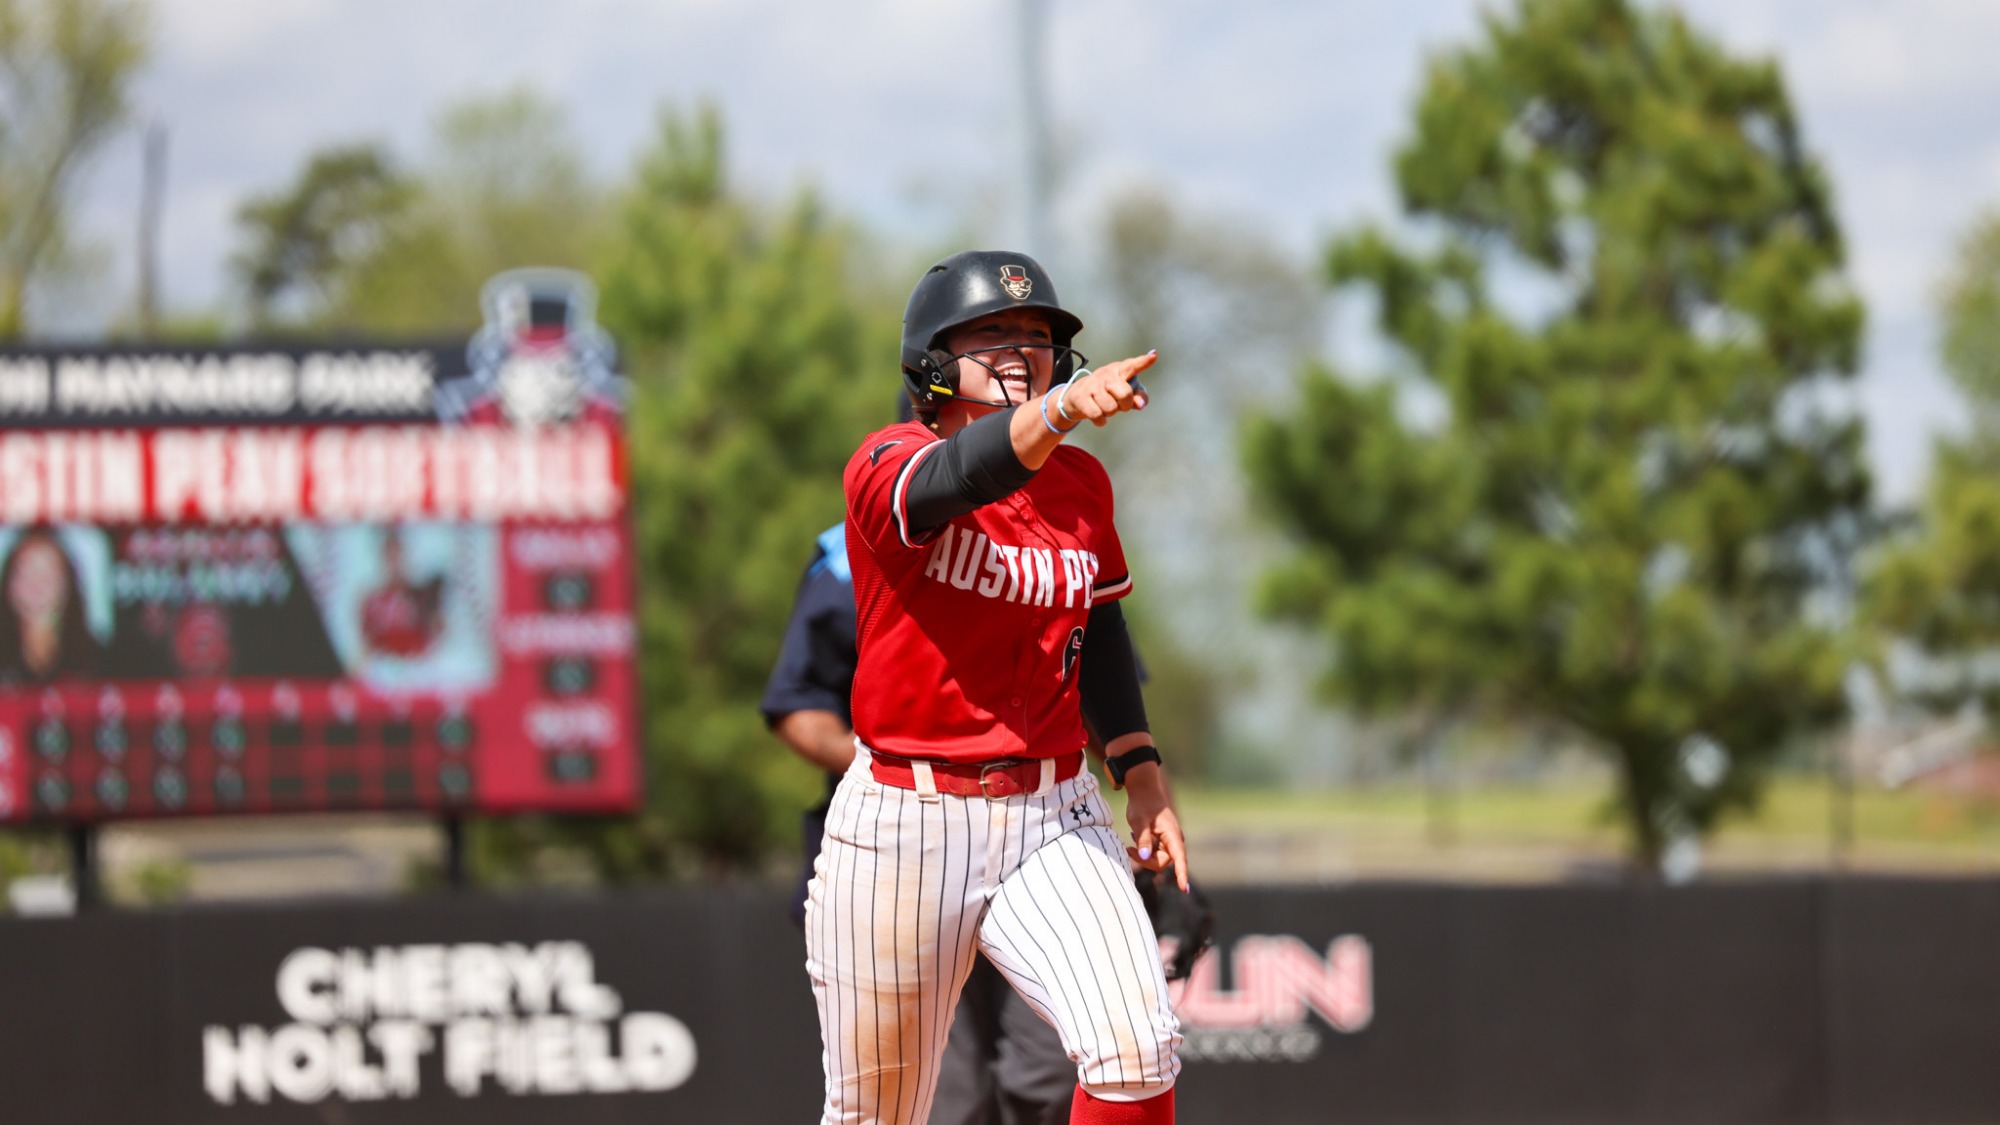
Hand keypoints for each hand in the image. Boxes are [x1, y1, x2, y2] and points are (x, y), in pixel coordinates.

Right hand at [1060, 350, 1155, 426]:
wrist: (1077, 396)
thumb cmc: (1108, 392)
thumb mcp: (1125, 392)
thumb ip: (1139, 396)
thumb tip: (1140, 405)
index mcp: (1120, 370)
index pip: (1132, 365)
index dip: (1143, 362)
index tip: (1153, 356)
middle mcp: (1106, 374)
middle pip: (1125, 394)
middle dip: (1125, 405)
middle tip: (1120, 404)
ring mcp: (1092, 384)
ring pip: (1111, 408)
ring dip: (1110, 413)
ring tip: (1105, 406)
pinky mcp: (1081, 396)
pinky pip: (1097, 415)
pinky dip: (1100, 420)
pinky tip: (1098, 415)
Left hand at [1120, 761, 1189, 891]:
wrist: (1144, 791)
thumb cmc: (1142, 804)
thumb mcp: (1139, 821)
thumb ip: (1143, 839)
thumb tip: (1144, 856)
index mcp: (1172, 835)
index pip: (1179, 858)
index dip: (1182, 874)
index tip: (1184, 889)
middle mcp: (1174, 840)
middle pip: (1164, 863)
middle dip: (1146, 861)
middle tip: (1129, 849)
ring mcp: (1169, 841)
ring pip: (1158, 859)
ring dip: (1144, 855)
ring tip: (1132, 839)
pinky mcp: (1163, 842)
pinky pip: (1155, 854)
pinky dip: (1144, 850)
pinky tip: (1135, 836)